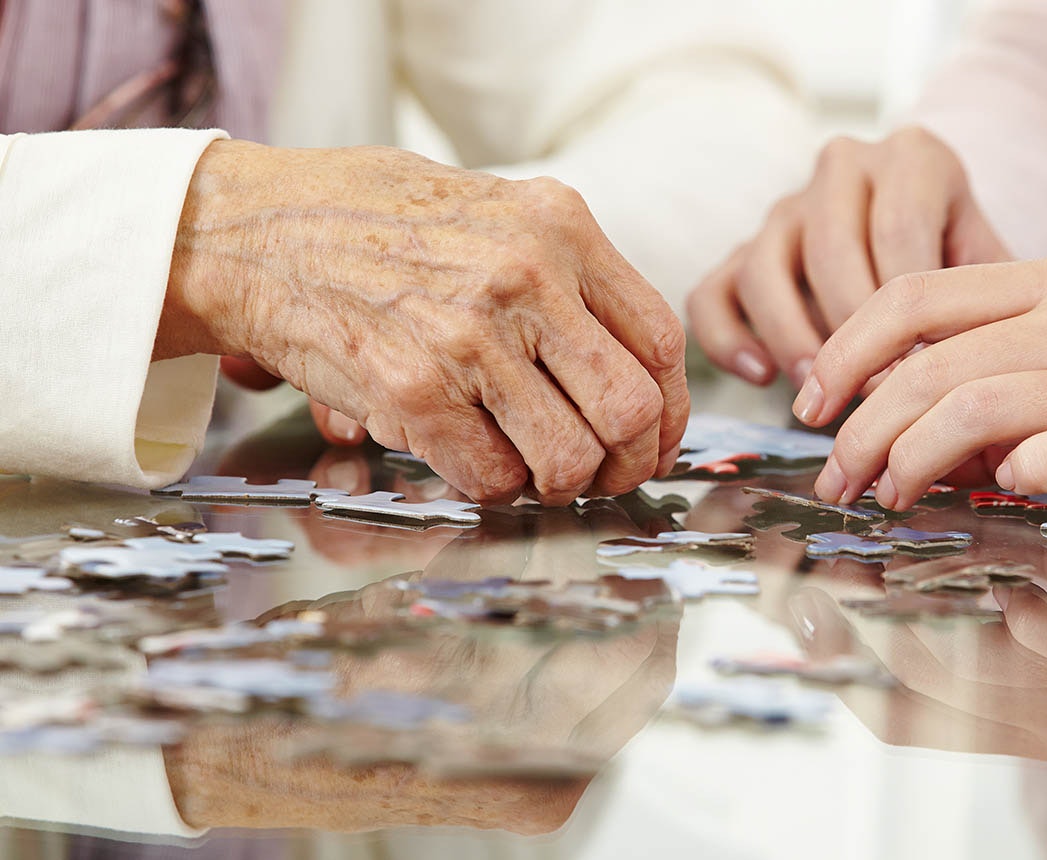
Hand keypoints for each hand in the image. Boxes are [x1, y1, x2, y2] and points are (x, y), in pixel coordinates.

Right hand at [158, 140, 688, 504]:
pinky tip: (472, 460)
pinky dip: (492, 489)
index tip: (655, 437)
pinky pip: (490, 477)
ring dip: (557, 484)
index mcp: (559, 225)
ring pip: (568, 457)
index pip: (661, 340)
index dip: (671, 409)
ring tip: (533, 470)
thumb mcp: (492, 210)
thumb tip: (629, 369)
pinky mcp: (412, 391)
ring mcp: (469, 336)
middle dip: (628, 462)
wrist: (253, 229)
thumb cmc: (373, 222)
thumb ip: (565, 275)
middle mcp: (526, 277)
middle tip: (604, 475)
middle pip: (631, 408)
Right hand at [688, 127, 1007, 386]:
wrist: (927, 245)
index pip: (899, 231)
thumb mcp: (994, 267)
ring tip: (821, 392)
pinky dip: (727, 340)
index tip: (922, 374)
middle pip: (830, 248)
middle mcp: (842, 168)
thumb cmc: (965, 268)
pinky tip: (762, 376)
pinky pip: (710, 295)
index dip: (908, 313)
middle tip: (876, 393)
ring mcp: (783, 209)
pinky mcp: (738, 254)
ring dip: (791, 338)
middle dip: (852, 332)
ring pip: (764, 268)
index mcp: (912, 158)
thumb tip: (974, 370)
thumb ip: (989, 300)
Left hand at [796, 258, 1046, 516]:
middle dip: (859, 427)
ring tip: (885, 497)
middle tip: (833, 476)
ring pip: (966, 406)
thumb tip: (914, 428)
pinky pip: (1044, 453)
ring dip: (906, 459)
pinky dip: (1004, 478)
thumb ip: (1001, 369)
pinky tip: (995, 495)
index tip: (812, 400)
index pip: (910, 295)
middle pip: (923, 363)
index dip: (845, 348)